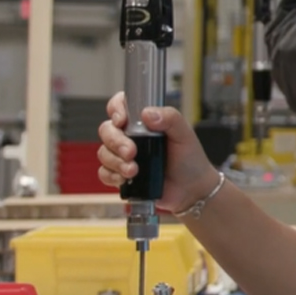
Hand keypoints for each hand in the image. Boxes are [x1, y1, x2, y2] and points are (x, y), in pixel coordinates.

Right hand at [97, 93, 218, 215]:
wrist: (191, 188)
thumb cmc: (189, 158)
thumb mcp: (185, 134)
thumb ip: (170, 118)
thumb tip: (148, 113)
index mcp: (143, 122)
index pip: (120, 106)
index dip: (116, 110)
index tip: (122, 120)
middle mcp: (130, 136)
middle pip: (107, 130)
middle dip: (116, 141)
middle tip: (132, 152)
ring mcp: (123, 155)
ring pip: (104, 152)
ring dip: (116, 161)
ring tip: (134, 170)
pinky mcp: (120, 174)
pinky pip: (104, 173)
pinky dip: (112, 175)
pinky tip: (125, 179)